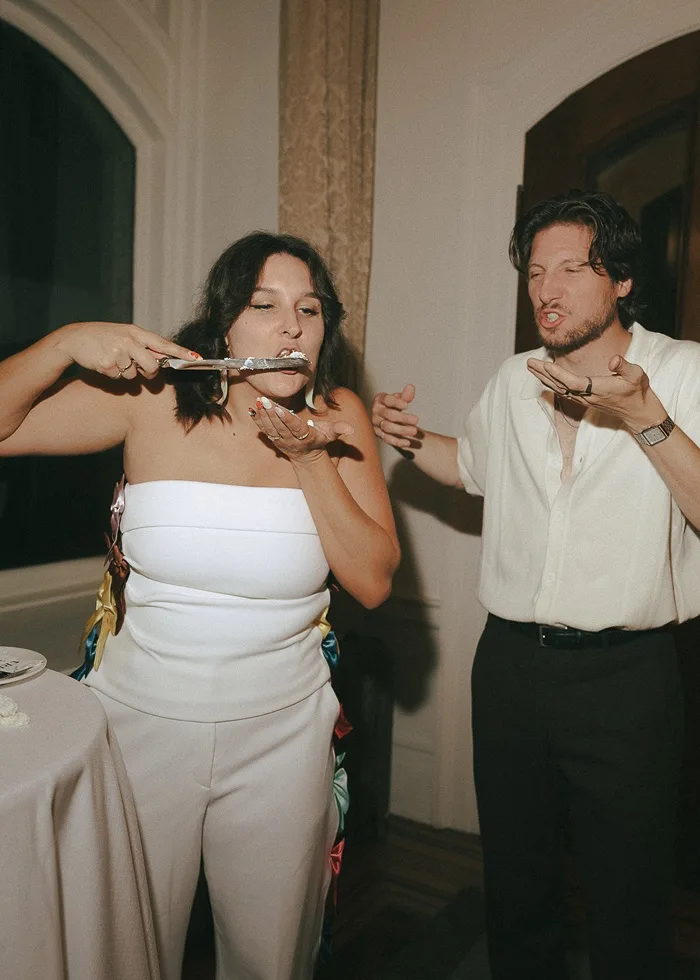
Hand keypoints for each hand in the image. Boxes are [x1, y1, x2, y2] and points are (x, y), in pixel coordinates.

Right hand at [54, 321, 200, 379]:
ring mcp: (118, 351)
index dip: (181, 353)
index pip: (163, 343)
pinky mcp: (107, 363)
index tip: (196, 358)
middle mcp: (129, 340)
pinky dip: (112, 374)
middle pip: (152, 365)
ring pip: (133, 374)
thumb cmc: (103, 338)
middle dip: (148, 372)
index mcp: (135, 332)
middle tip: (138, 367)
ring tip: (112, 358)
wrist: (74, 339)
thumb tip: (162, 361)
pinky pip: (118, 378)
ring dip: (125, 372)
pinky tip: (103, 362)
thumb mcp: (124, 336)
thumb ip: (142, 346)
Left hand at [250, 396, 353, 460]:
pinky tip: (252, 410)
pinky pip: (264, 430)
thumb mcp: (331, 435)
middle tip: (263, 400)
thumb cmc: (320, 440)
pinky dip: (257, 421)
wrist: (307, 456)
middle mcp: (292, 440)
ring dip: (263, 416)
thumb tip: (351, 429)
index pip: (295, 427)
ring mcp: (281, 441)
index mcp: (306, 437)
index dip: (286, 419)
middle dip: (271, 413)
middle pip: (279, 426)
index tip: (278, 409)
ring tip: (257, 403)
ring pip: (270, 428)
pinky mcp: (274, 439)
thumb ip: (340, 429)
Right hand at [371, 384, 419, 448]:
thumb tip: (411, 387)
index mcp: (380, 400)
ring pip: (388, 428)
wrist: (388, 419)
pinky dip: (397, 441)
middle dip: (403, 418)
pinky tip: (407, 442)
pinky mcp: (378, 434)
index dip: (397, 402)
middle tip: (416, 420)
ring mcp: (376, 424)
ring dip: (402, 430)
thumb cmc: (394, 407)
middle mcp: (376, 412)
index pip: (387, 400)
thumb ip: (405, 396)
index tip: (407, 405)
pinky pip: (387, 439)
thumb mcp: (400, 400)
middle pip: (389, 415)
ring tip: (414, 431)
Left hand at [526, 355, 666, 429]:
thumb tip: (613, 359)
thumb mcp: (637, 375)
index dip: (559, 375)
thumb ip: (624, 366)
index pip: (574, 382)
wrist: (638, 412)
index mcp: (599, 389)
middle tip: (529, 362)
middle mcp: (588, 396)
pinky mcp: (584, 400)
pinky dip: (551, 384)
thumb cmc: (638, 392)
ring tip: (531, 367)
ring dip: (544, 378)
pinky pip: (563, 392)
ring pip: (559, 389)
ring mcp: (584, 399)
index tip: (546, 365)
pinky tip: (543, 378)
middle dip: (544, 374)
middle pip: (561, 386)